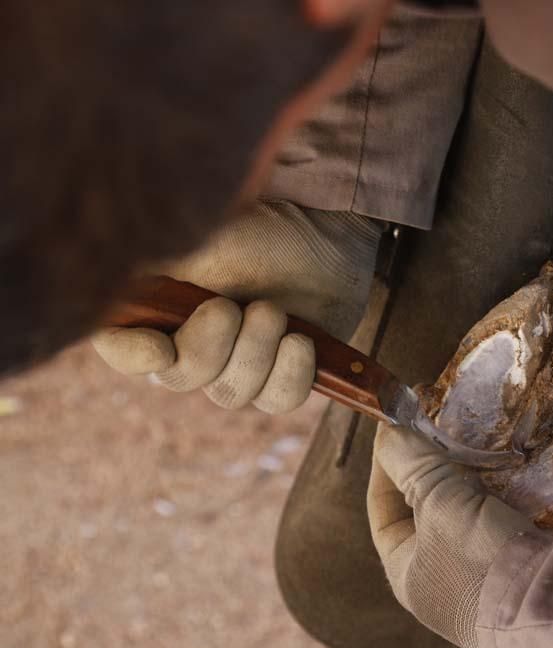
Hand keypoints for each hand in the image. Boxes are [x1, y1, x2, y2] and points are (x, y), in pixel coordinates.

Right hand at [92, 200, 382, 412]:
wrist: (328, 231)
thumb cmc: (260, 228)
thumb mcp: (200, 234)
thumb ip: (152, 257)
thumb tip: (109, 270)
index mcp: (157, 306)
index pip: (118, 345)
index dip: (131, 355)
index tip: (160, 349)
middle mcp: (190, 341)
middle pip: (179, 377)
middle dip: (208, 347)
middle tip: (231, 308)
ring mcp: (239, 361)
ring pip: (232, 393)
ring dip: (255, 353)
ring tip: (275, 312)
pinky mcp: (283, 373)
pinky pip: (278, 400)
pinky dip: (290, 375)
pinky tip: (300, 342)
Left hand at [367, 421, 539, 647]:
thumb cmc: (480, 561)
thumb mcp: (438, 505)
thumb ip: (412, 464)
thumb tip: (389, 429)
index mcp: (407, 572)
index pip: (382, 509)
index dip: (387, 465)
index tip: (400, 426)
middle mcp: (441, 574)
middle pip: (428, 505)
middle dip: (436, 464)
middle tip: (445, 426)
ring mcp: (483, 569)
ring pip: (470, 506)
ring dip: (474, 472)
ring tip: (480, 435)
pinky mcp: (521, 559)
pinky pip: (505, 514)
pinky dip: (506, 487)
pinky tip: (511, 461)